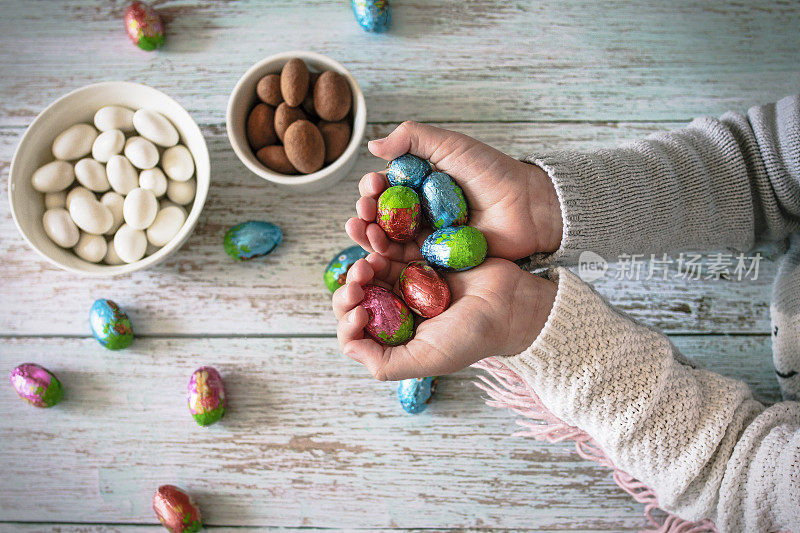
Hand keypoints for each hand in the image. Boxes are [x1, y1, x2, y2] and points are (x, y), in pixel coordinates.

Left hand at [332, 253, 556, 379]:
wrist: (509, 304)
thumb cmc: (471, 337)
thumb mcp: (426, 360)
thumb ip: (385, 363)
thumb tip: (349, 346)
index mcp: (397, 336)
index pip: (357, 330)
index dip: (348, 320)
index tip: (360, 312)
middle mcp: (399, 309)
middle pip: (359, 297)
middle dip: (350, 289)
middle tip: (359, 280)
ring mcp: (409, 282)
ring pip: (371, 271)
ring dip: (362, 266)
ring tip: (369, 263)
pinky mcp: (421, 256)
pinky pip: (391, 247)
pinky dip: (379, 245)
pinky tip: (379, 246)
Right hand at [346, 121, 562, 263]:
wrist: (526, 206)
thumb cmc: (491, 171)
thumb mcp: (450, 145)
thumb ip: (412, 138)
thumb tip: (371, 145)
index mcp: (419, 183)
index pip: (385, 187)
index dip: (372, 188)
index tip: (371, 186)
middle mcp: (419, 210)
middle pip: (381, 214)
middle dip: (365, 213)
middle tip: (362, 212)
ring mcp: (426, 236)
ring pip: (389, 239)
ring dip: (368, 235)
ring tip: (359, 230)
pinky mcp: (436, 259)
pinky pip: (407, 260)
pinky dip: (387, 257)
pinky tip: (375, 251)